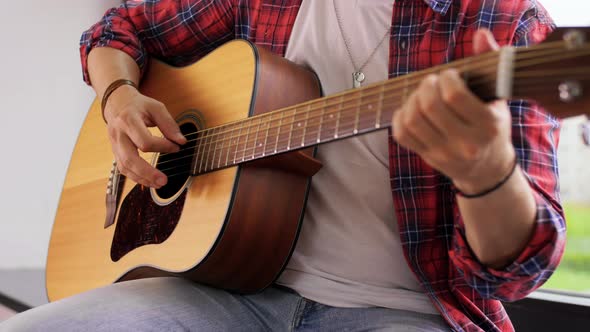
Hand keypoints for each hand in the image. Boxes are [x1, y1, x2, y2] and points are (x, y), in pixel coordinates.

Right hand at [104, 85, 186, 187]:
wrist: (116, 102)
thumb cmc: (138, 105)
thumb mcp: (156, 107)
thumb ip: (169, 124)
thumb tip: (181, 141)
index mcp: (128, 120)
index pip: (145, 141)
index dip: (163, 147)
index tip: (176, 148)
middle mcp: (118, 134)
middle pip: (130, 159)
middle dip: (147, 172)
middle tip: (164, 180)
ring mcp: (114, 144)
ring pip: (124, 167)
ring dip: (141, 179)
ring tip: (158, 184)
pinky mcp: (115, 151)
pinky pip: (122, 168)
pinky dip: (135, 177)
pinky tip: (148, 181)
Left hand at [391, 29, 514, 193]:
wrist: (487, 169)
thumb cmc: (492, 128)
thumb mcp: (499, 99)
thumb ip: (490, 64)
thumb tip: (479, 35)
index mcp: (487, 125)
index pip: (454, 96)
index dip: (446, 79)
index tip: (449, 75)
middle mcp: (465, 143)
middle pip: (430, 107)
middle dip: (426, 86)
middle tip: (431, 82)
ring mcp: (444, 153)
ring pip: (412, 120)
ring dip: (411, 100)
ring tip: (421, 94)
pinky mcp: (427, 158)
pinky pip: (401, 135)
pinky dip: (400, 116)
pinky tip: (411, 109)